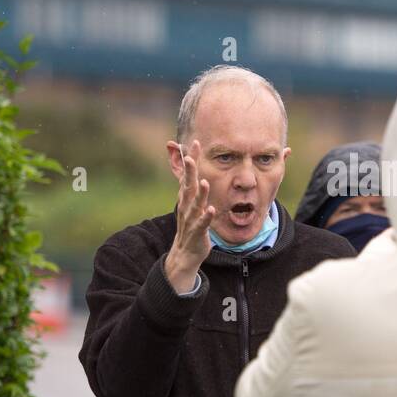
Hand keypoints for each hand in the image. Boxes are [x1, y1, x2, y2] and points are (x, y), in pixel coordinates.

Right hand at [165, 139, 214, 293]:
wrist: (185, 253)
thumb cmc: (191, 225)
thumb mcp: (191, 204)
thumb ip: (192, 188)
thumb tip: (192, 172)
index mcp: (186, 198)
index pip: (188, 174)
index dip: (190, 159)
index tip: (194, 143)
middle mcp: (186, 206)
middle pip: (188, 185)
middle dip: (190, 171)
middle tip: (191, 156)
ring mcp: (190, 219)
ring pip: (194, 204)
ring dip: (199, 193)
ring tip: (204, 182)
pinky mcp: (197, 232)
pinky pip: (202, 223)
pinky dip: (206, 217)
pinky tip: (211, 210)